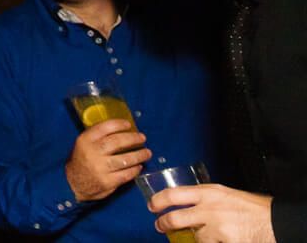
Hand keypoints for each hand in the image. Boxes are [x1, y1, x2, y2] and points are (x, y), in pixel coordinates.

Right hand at [64, 119, 150, 201]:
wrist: (73, 184)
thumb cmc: (81, 161)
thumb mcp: (82, 145)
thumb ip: (96, 137)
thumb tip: (120, 130)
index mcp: (85, 141)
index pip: (103, 128)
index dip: (118, 124)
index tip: (128, 124)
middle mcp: (92, 153)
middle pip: (116, 142)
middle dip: (133, 138)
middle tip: (142, 138)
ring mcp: (100, 168)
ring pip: (125, 159)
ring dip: (139, 155)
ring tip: (147, 152)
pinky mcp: (107, 182)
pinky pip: (126, 174)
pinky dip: (135, 169)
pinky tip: (139, 166)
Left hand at [149, 184, 274, 242]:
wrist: (277, 221)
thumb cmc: (255, 207)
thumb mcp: (227, 194)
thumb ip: (207, 198)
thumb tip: (190, 204)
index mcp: (209, 192)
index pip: (173, 194)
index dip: (158, 201)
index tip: (152, 206)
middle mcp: (209, 208)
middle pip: (175, 218)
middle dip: (163, 224)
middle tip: (160, 226)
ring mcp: (216, 227)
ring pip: (195, 236)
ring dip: (199, 237)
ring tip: (209, 235)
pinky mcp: (224, 241)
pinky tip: (222, 239)